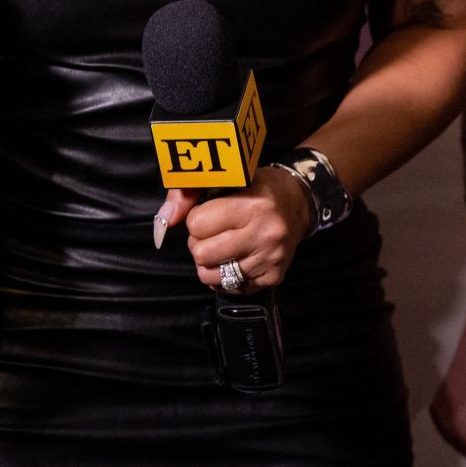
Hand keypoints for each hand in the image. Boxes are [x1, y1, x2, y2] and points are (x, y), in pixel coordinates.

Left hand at [174, 166, 312, 291]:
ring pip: (210, 275)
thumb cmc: (259, 189)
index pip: (197, 224)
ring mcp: (270, 259)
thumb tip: (166, 218)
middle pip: (201, 253)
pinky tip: (236, 258)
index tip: (211, 212)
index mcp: (253, 206)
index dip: (197, 217)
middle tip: (215, 231)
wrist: (299, 203)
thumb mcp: (228, 179)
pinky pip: (228, 288)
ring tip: (223, 246)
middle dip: (200, 242)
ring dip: (209, 263)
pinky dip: (225, 276)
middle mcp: (265, 234)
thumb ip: (189, 193)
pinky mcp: (272, 277)